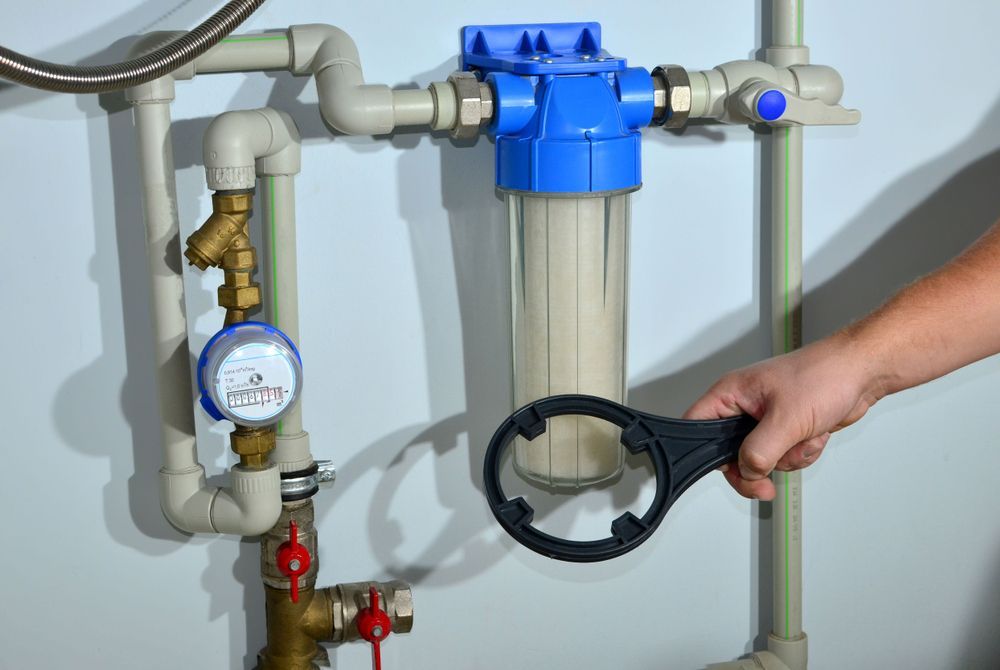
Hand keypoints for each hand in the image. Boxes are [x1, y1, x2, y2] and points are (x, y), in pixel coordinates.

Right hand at [683, 331, 884, 499]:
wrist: (861, 374)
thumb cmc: (824, 375)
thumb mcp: (786, 418)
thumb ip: (759, 450)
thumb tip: (747, 471)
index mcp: (731, 393)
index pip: (697, 425)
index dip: (704, 451)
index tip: (724, 469)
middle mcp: (744, 406)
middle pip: (730, 452)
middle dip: (757, 464)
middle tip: (765, 479)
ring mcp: (765, 419)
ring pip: (761, 458)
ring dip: (787, 457)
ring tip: (803, 436)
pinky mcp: (786, 428)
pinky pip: (783, 456)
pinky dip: (801, 453)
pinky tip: (813, 435)